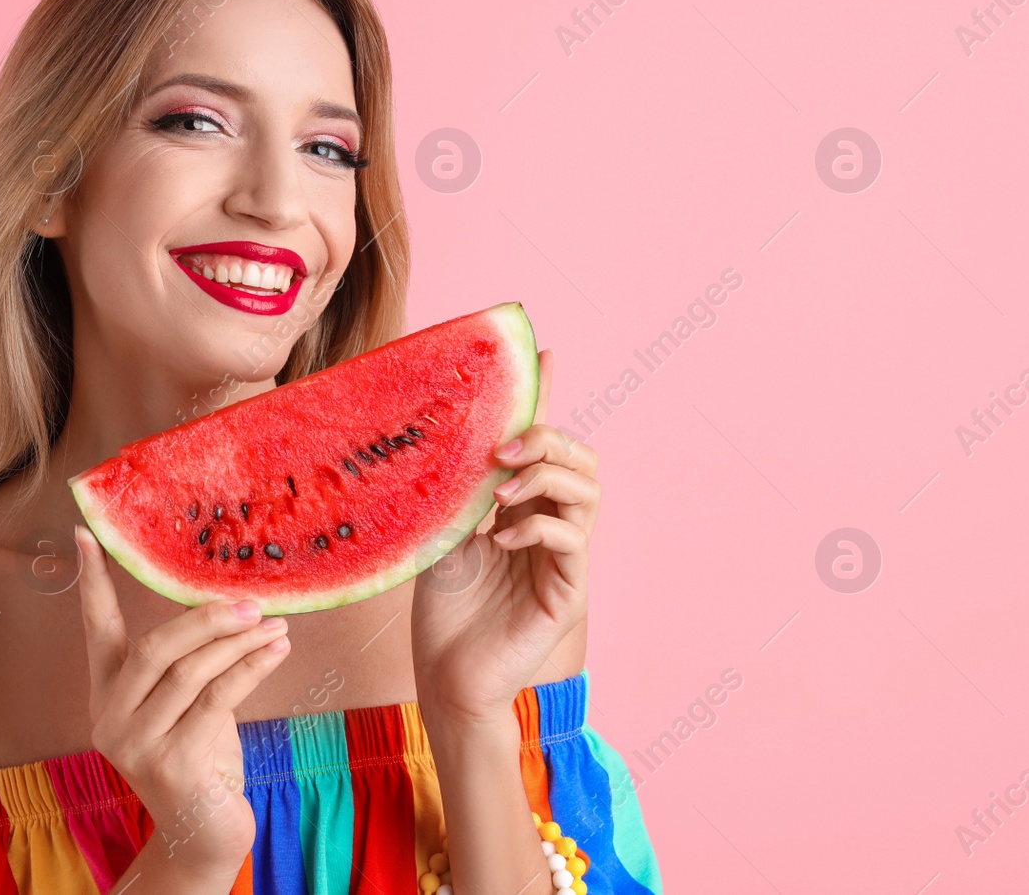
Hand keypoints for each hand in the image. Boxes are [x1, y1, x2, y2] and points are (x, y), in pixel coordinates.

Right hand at [73, 524, 291, 876]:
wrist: (204, 834)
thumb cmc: (201, 760)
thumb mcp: (185, 706)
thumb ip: (188, 664)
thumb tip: (230, 605)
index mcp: (106, 695)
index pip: (95, 629)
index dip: (91, 581)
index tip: (87, 534)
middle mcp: (111, 718)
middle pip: (155, 647)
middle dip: (206, 618)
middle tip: (250, 600)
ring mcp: (137, 745)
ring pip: (191, 672)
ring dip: (240, 642)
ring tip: (275, 624)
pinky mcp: (173, 764)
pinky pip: (218, 700)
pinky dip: (251, 668)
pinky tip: (276, 651)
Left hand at [411, 348, 598, 727]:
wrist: (446, 676)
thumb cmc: (441, 611)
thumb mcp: (440, 532)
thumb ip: (453, 488)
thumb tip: (444, 433)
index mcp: (521, 508)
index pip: (543, 444)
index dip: (548, 397)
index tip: (546, 352)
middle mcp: (550, 527)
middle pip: (581, 460)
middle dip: (549, 438)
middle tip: (505, 447)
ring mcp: (564, 559)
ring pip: (588, 492)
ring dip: (547, 477)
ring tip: (502, 490)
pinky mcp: (568, 592)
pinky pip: (572, 540)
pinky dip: (539, 526)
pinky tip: (502, 539)